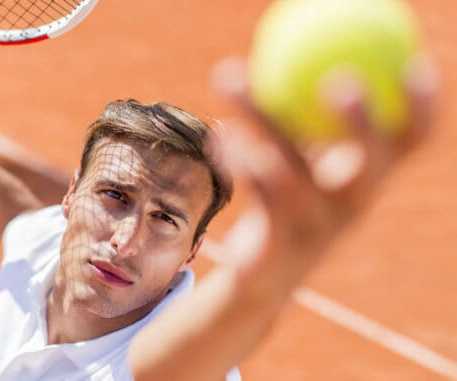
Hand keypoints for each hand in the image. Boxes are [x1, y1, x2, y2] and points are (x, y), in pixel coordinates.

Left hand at [207, 54, 437, 286]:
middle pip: (369, 163)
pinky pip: (260, 194)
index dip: (422, 108)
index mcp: (368, 177)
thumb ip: (308, 115)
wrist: (266, 271)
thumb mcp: (309, 161)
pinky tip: (220, 136)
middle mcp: (352, 204)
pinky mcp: (278, 242)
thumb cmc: (290, 201)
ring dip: (264, 120)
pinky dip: (241, 160)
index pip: (409, 142)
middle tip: (342, 81)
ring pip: (294, 171)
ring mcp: (317, 226)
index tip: (415, 64)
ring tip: (230, 79)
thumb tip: (299, 51)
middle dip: (362, 125)